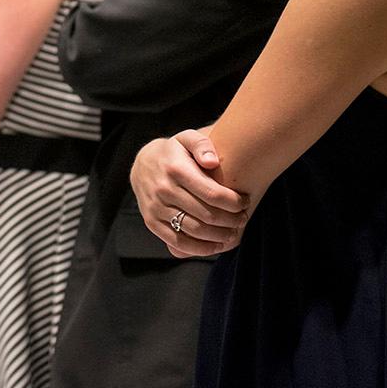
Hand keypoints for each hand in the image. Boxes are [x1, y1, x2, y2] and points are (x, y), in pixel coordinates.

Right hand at [131, 130, 248, 258]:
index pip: (212, 193)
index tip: (245, 202)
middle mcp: (163, 189)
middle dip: (231, 220)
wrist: (142, 164)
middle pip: (206, 215)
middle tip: (243, 218)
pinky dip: (200, 248)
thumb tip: (212, 162)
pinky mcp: (152, 222)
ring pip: (194, 231)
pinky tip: (216, 246)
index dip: (233, 202)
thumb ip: (202, 144)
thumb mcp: (186, 138)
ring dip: (219, 236)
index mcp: (175, 169)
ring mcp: (156, 208)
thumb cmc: (174, 152)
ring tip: (233, 232)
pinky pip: (178, 242)